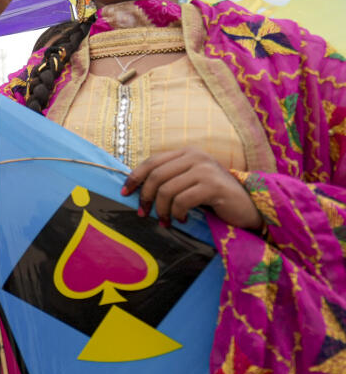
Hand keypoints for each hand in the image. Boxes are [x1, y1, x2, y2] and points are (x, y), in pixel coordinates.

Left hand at [123, 147, 262, 229]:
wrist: (248, 207)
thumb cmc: (214, 197)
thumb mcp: (189, 183)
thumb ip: (169, 180)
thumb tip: (135, 189)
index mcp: (187, 153)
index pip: (152, 161)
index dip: (135, 177)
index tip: (125, 193)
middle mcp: (196, 156)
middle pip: (156, 176)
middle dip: (145, 198)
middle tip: (144, 214)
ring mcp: (206, 169)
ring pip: (167, 190)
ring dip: (162, 210)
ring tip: (166, 221)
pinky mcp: (214, 186)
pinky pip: (182, 200)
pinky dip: (177, 213)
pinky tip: (182, 219)